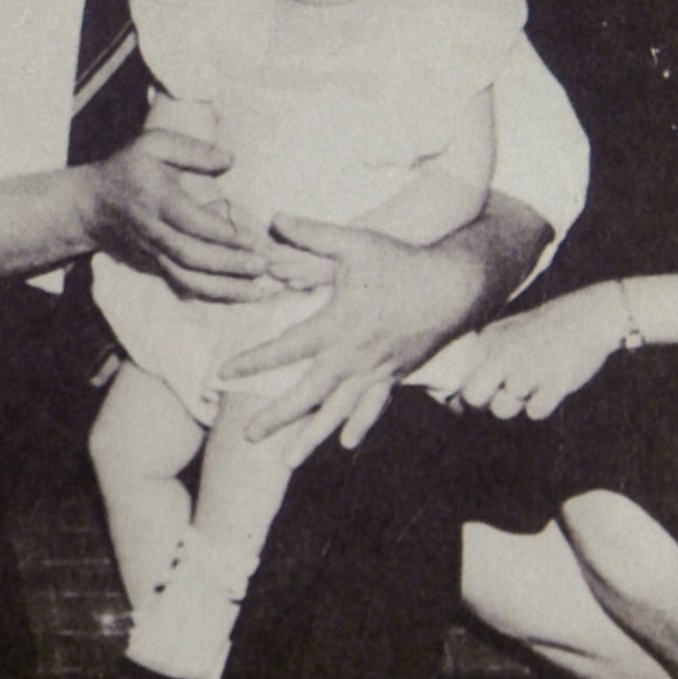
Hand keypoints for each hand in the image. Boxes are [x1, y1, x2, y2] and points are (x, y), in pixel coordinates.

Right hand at [87, 131, 275, 300]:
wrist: (90, 206)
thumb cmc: (127, 169)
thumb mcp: (154, 144)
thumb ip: (192, 149)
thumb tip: (230, 160)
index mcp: (157, 200)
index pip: (191, 222)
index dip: (222, 234)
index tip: (253, 238)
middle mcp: (155, 232)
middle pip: (193, 256)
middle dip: (231, 265)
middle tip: (265, 266)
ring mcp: (154, 254)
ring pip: (189, 279)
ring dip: (226, 289)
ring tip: (260, 291)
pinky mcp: (155, 268)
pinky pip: (185, 286)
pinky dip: (213, 294)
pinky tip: (241, 295)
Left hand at [222, 213, 489, 460]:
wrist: (454, 287)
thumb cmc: (402, 262)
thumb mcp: (355, 242)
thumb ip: (312, 233)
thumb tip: (273, 218)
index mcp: (339, 325)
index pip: (287, 347)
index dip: (253, 361)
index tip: (223, 373)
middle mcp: (354, 356)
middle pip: (309, 394)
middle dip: (277, 417)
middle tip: (247, 435)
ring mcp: (376, 370)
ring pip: (338, 411)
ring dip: (311, 436)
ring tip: (287, 460)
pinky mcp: (394, 374)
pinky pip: (373, 407)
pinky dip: (358, 426)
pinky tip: (345, 444)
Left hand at [460, 283, 626, 419]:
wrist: (583, 318)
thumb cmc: (537, 335)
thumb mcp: (501, 337)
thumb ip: (477, 366)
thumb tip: (454, 406)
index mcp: (486, 341)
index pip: (457, 377)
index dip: (463, 395)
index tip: (481, 395)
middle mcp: (502, 354)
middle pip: (472, 397)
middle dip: (484, 403)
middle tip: (504, 393)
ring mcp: (528, 368)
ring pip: (501, 409)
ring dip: (513, 405)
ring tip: (530, 387)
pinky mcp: (555, 382)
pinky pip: (534, 413)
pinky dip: (539, 407)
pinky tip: (546, 391)